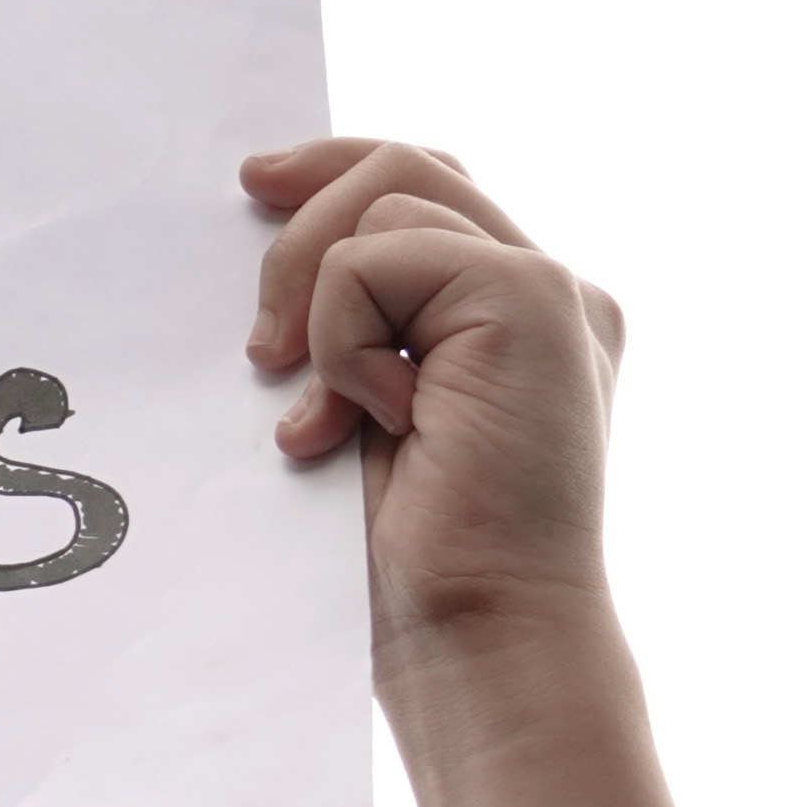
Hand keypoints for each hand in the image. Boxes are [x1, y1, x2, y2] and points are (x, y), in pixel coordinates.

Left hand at [243, 141, 625, 687]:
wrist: (482, 638)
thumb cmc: (422, 567)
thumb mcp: (372, 424)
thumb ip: (364, 337)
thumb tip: (279, 262)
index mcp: (518, 320)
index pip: (429, 191)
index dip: (337, 173)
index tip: (256, 187)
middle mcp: (550, 293)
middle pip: (411, 168)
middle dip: (308, 215)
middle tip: (257, 335)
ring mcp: (549, 291)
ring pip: (389, 201)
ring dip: (321, 305)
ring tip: (323, 413)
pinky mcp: (528, 299)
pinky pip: (378, 257)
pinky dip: (342, 339)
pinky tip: (366, 423)